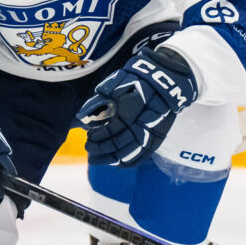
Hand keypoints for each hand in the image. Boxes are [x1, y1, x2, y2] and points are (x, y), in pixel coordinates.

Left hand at [76, 46, 198, 166]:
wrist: (165, 81)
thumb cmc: (137, 80)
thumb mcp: (115, 85)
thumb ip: (98, 102)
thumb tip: (80, 118)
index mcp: (130, 111)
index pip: (111, 131)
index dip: (97, 137)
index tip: (88, 136)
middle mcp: (141, 125)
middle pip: (118, 145)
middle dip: (100, 149)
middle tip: (88, 148)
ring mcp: (151, 133)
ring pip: (129, 154)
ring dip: (111, 159)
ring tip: (98, 158)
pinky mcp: (158, 138)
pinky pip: (142, 156)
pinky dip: (128, 162)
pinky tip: (117, 164)